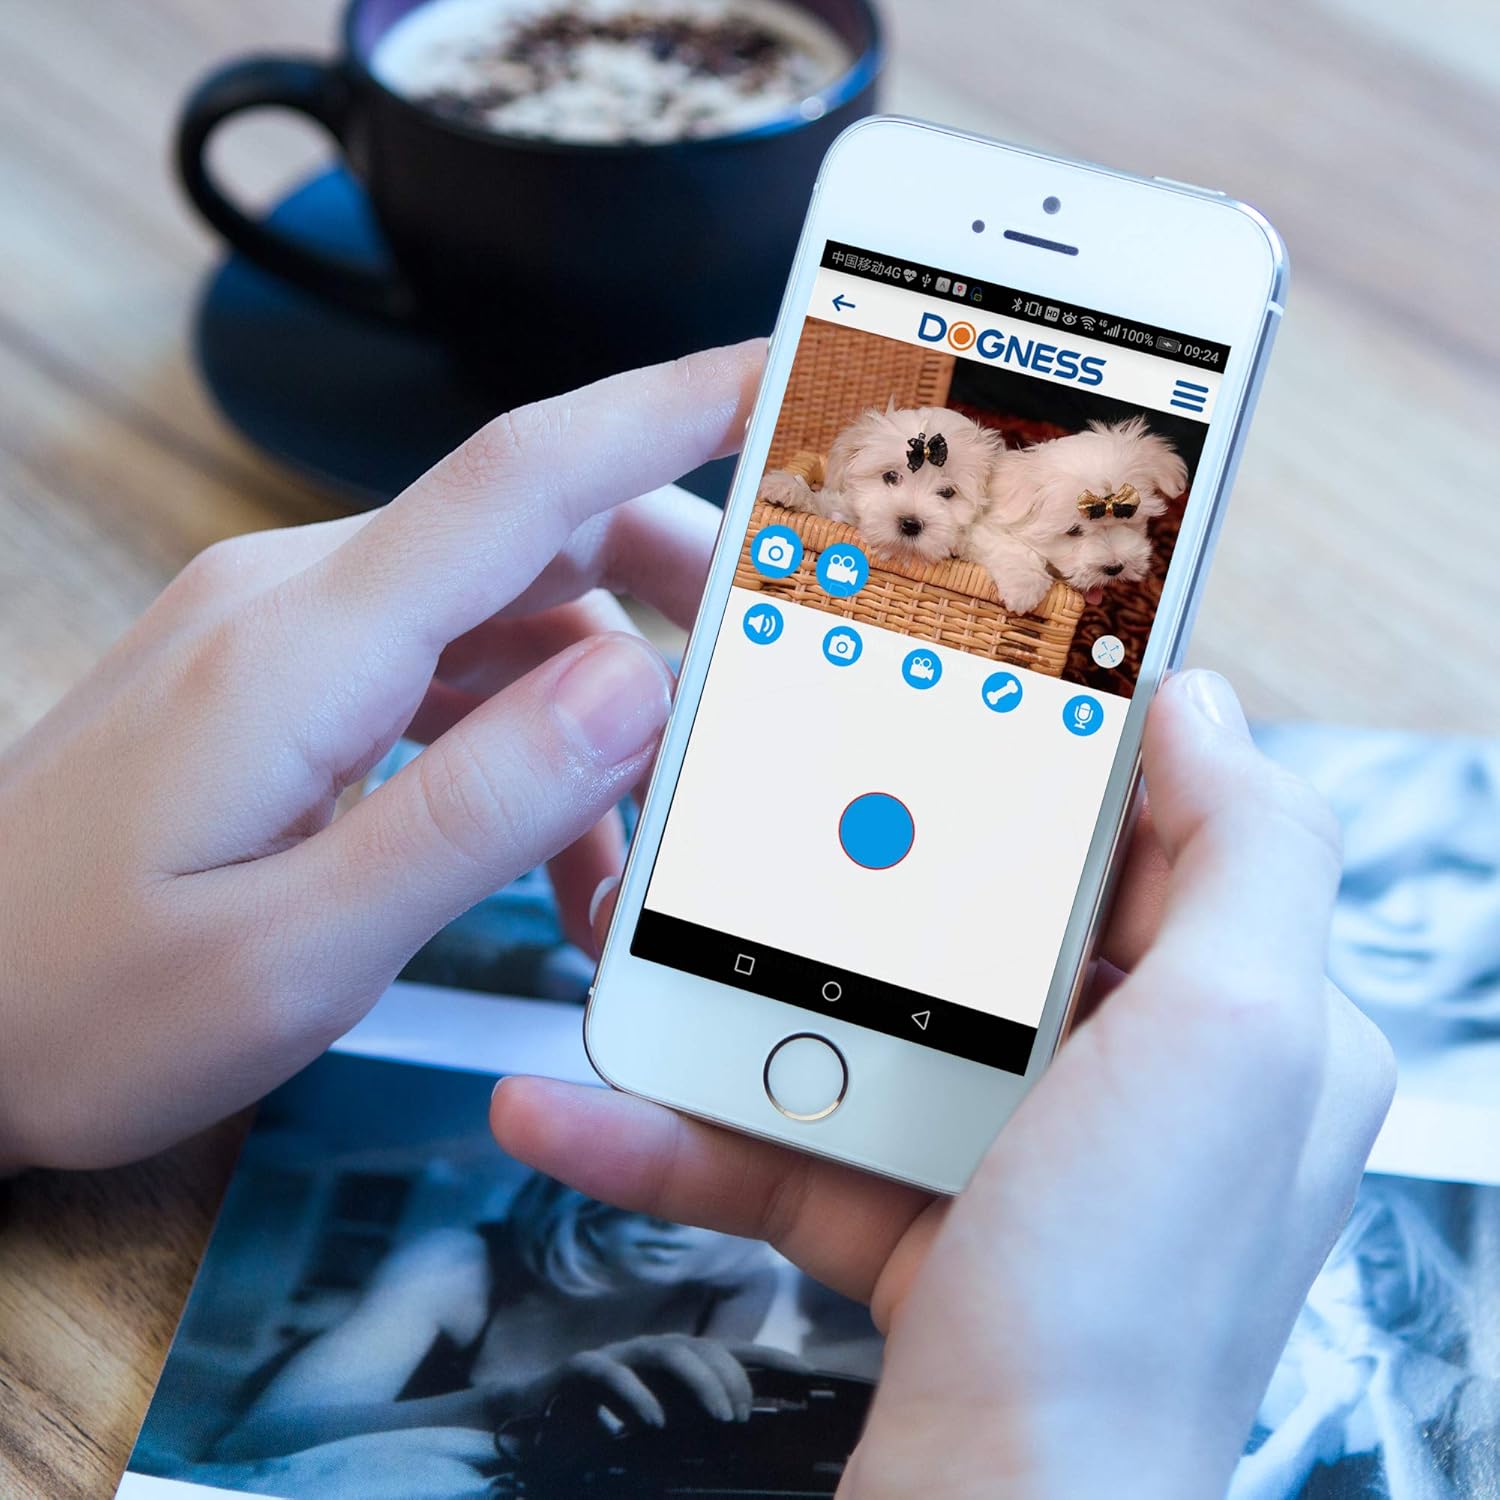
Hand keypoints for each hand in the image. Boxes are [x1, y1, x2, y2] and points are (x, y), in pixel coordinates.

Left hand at [0, 343, 761, 1170]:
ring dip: (594, 715)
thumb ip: (477, 810)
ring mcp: (281, 634)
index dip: (670, 406)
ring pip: (500, 616)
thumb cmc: (76, 1002)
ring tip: (625, 865)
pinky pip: (440, 670)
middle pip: (535, 533)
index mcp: (305, 643)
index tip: (781, 369)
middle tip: (761, 675)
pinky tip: (541, 853)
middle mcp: (296, 601)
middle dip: (670, 592)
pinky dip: (519, 740)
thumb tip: (636, 688)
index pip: (526, 476)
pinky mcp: (276, 680)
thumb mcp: (296, 950)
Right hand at [493, 671, 1395, 1499]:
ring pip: (863, 1028)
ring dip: (732, 997)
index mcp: (1242, 1024)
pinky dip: (684, 1127)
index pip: (1156, 836)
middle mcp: (1136, 1088)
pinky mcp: (912, 1221)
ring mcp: (1016, 1157)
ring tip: (625, 942)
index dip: (1061, 755)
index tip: (952, 683)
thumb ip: (1247, 852)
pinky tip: (578, 1102)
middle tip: (767, 798)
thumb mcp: (1232, 1042)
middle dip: (864, 869)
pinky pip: (789, 1142)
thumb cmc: (1123, 1307)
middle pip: (982, 921)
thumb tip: (1197, 705)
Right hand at [531, 1335, 800, 1427]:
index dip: (771, 1359)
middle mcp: (652, 1358)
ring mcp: (617, 1360)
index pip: (735, 1355)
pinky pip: (605, 1370)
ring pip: (668, 1350)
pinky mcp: (576, 1373)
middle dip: (733, 1374)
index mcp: (680, 1373)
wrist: (521, 1433)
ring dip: (699, 1377)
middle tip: (746, 1414)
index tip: (807, 1375)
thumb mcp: (664, 1442)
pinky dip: (631, 1393)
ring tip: (721, 1415)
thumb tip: (754, 1457)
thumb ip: (701, 1444)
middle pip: (706, 1347)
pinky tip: (650, 1422)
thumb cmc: (602, 1439)